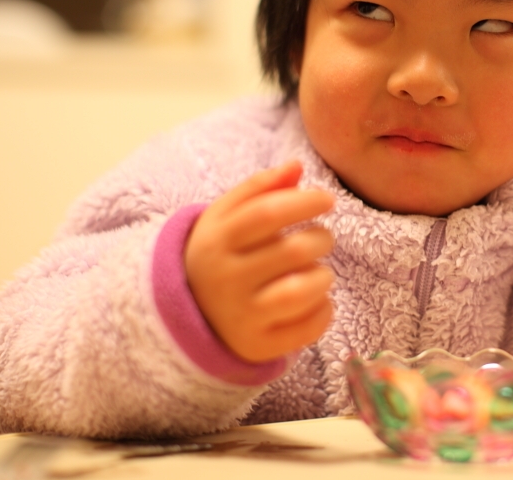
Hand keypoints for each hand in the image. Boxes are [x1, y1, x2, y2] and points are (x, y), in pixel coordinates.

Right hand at [185, 161, 335, 362]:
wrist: (187, 312)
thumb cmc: (221, 253)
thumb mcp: (225, 216)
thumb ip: (260, 188)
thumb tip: (297, 166)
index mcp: (215, 240)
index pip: (266, 214)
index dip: (303, 202)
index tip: (326, 200)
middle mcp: (225, 279)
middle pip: (291, 252)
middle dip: (321, 238)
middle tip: (322, 238)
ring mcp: (241, 317)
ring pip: (300, 292)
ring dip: (323, 276)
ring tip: (318, 271)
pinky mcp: (258, 346)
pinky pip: (306, 329)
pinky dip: (323, 311)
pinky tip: (316, 299)